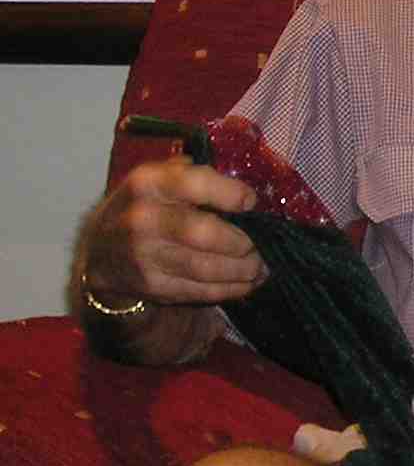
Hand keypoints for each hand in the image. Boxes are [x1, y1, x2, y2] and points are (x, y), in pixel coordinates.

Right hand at [83, 156, 266, 306]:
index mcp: (149, 183)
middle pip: (204, 234)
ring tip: (260, 267)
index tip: (251, 202)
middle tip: (261, 245)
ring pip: (206, 269)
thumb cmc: (143, 205)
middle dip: (242, 242)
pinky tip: (246, 283)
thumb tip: (245, 186)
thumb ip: (194, 175)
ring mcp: (146, 256)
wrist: (101, 252)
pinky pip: (200, 291)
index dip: (231, 194)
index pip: (195, 184)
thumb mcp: (157, 177)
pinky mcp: (153, 287)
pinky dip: (230, 289)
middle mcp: (144, 219)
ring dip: (243, 271)